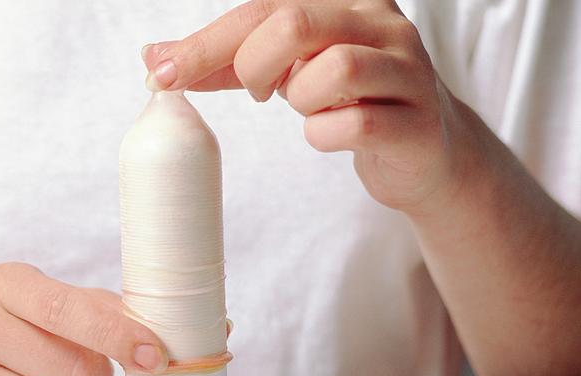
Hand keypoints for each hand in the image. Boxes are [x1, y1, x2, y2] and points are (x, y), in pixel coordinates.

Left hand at [142, 0, 476, 211]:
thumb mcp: (289, 72)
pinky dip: (325, 136)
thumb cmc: (350, 104)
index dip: (207, 43)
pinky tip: (333, 135)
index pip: (264, 6)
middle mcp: (383, 22)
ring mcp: (407, 70)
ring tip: (313, 110)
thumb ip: (229, 62)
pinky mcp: (417, 122)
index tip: (162, 74)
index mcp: (348, 0)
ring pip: (332, 70)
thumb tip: (155, 58)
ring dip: (302, 101)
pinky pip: (353, 125)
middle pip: (294, 24)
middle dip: (255, 67)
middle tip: (260, 93)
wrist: (426, 154)